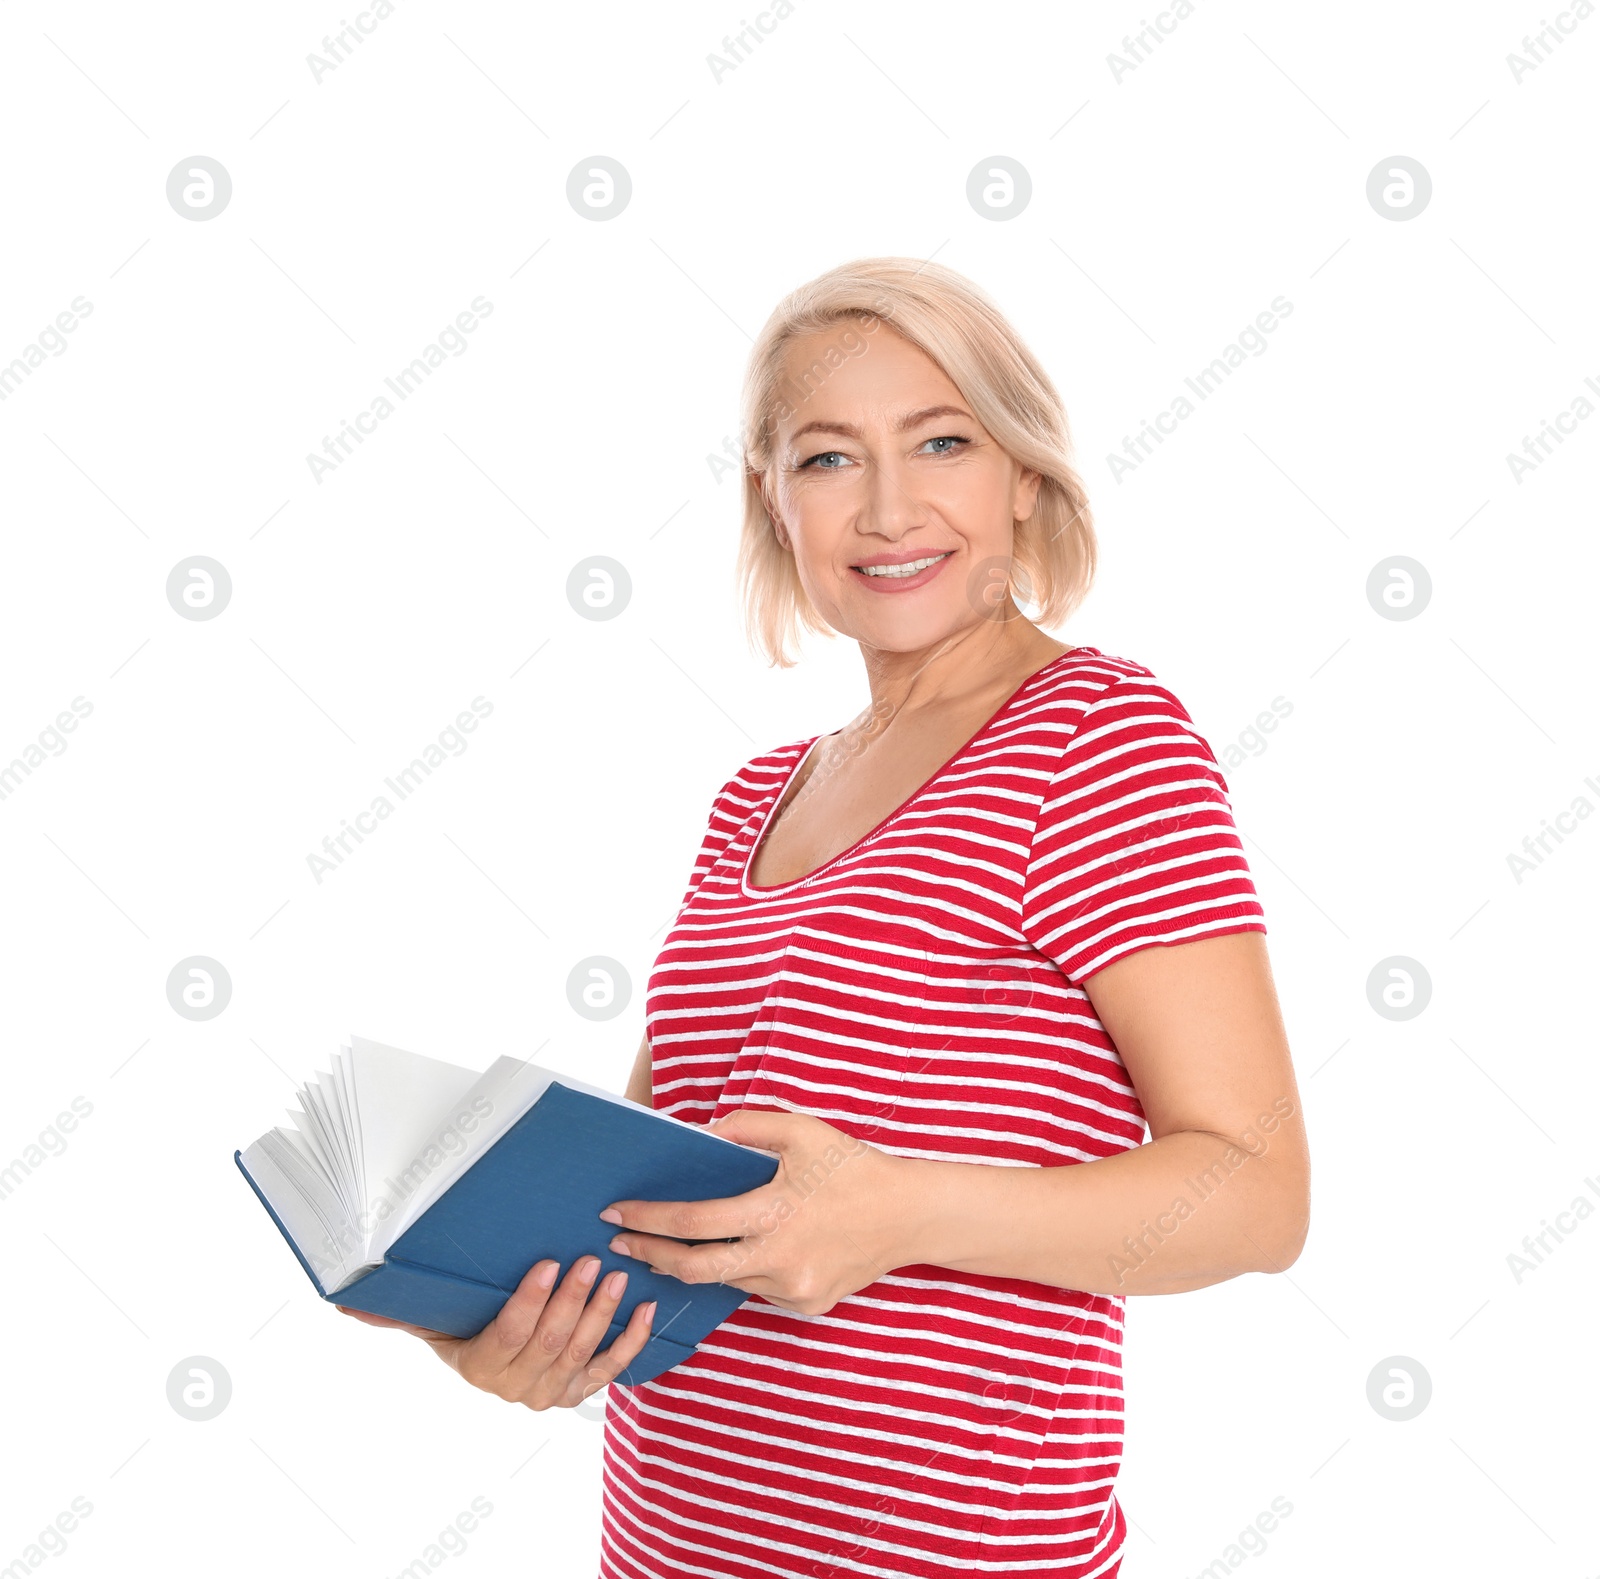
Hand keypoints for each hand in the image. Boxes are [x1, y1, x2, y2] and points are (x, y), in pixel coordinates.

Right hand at [336, 1256, 653, 1410]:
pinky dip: (632, 1340)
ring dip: (602, 1312)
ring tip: (617, 1273)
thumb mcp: (430, 1320)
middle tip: (589, 1258)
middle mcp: (519, 1387)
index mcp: (482, 1367)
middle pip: (550, 1341)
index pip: (509, 1334)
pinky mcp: (582, 1388)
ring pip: (582, 1350)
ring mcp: (553, 1391)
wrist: (497, 1361)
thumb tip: (345, 1302)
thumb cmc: (463, 1327)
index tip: (547, 1263)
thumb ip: (394, 1311)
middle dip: (572, 1299)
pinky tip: (646, 1308)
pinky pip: (611, 1368)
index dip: (531, 1302)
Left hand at [598, 1110, 919, 1315]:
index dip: (648, 1220)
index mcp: (774, 1213)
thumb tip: (700, 1136)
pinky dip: (743, 1268)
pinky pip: (759, 1288)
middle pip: (695, 1268)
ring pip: (729, 1279)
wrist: (909, 1213)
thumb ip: (746, 1127)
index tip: (615, 1214)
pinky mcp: (807, 1305)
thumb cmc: (852, 1166)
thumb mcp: (801, 1130)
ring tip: (670, 1244)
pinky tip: (742, 1249)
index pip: (693, 1222)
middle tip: (620, 1245)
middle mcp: (780, 1260)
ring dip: (698, 1262)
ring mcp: (794, 1290)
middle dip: (650, 1256)